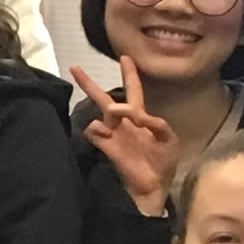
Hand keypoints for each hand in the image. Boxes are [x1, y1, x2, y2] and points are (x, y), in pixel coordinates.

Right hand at [72, 71, 181, 214]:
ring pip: (101, 111)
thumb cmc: (163, 162)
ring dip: (110, 108)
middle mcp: (122, 123)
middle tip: (74, 67)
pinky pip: (95, 130)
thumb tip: (136, 114)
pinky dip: (99, 126)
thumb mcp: (169, 138)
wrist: (154, 185)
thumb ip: (157, 123)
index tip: (125, 57)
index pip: (133, 90)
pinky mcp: (106, 146)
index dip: (130, 74)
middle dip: (89, 83)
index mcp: (140, 118)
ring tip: (116, 112)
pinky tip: (107, 129)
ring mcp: (113, 134)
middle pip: (103, 97)